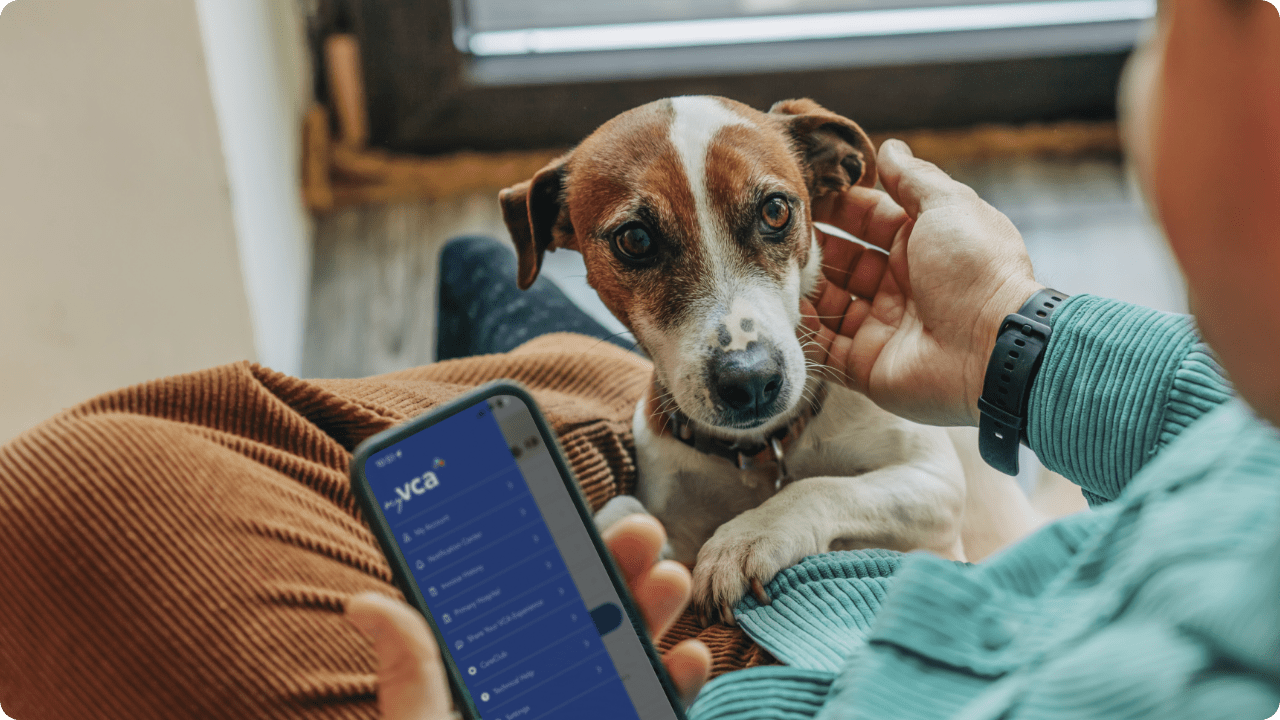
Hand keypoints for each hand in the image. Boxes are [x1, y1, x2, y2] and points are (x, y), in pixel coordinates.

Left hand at [346, 515, 711, 719]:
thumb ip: (411, 683)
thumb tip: (367, 600)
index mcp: (484, 686)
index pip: (513, 609)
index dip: (540, 555)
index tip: (563, 510)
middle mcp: (538, 698)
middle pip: (579, 622)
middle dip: (611, 571)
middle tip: (636, 529)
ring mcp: (582, 716)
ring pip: (624, 659)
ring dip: (652, 614)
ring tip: (668, 579)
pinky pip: (651, 709)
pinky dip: (678, 683)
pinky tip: (689, 656)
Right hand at [801, 139, 1042, 425]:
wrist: (993, 350)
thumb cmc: (976, 270)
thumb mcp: (948, 207)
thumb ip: (913, 178)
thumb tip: (890, 147)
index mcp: (923, 245)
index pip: (869, 219)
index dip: (838, 206)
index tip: (801, 195)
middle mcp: (901, 285)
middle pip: (845, 260)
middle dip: (814, 247)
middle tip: (776, 234)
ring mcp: (883, 326)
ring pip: (831, 302)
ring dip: (804, 287)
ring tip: (772, 270)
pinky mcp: (867, 366)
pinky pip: (825, 348)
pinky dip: (803, 332)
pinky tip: (779, 311)